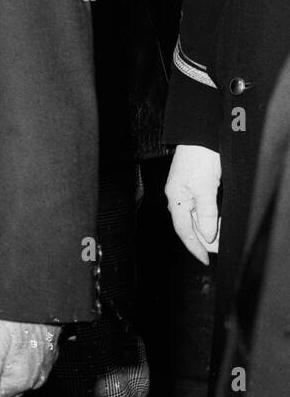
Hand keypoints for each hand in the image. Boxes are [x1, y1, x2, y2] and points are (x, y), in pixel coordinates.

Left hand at [0, 312, 58, 396]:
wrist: (39, 289)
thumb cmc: (14, 312)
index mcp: (21, 379)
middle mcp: (35, 376)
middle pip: (1, 386)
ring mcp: (42, 362)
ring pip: (12, 372)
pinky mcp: (46, 348)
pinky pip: (24, 358)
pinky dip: (11, 354)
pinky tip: (4, 340)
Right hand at [165, 144, 221, 263]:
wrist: (200, 136)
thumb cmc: (199, 158)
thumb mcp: (205, 187)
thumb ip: (206, 212)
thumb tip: (207, 236)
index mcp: (176, 198)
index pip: (184, 230)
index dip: (195, 246)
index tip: (205, 259)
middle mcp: (178, 197)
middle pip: (189, 226)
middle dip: (203, 240)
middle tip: (219, 250)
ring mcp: (184, 192)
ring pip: (194, 219)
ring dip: (207, 230)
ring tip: (220, 239)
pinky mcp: (193, 187)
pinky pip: (198, 210)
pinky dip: (207, 220)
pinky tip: (215, 223)